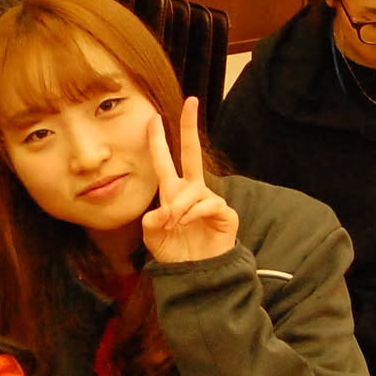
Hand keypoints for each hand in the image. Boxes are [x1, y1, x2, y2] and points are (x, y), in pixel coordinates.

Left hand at [142, 98, 238, 262]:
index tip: (153, 117)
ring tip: (173, 224)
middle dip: (190, 127)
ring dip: (179, 208)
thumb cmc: (175, 252)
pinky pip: (207, 204)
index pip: (164, 160)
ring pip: (192, 191)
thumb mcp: (153, 237)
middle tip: (191, 101)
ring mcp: (208, 199)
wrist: (196, 273)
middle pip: (192, 152)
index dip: (158, 140)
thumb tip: (162, 210)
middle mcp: (191, 190)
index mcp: (173, 191)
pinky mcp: (224, 212)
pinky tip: (188, 223)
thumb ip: (151, 222)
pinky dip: (193, 214)